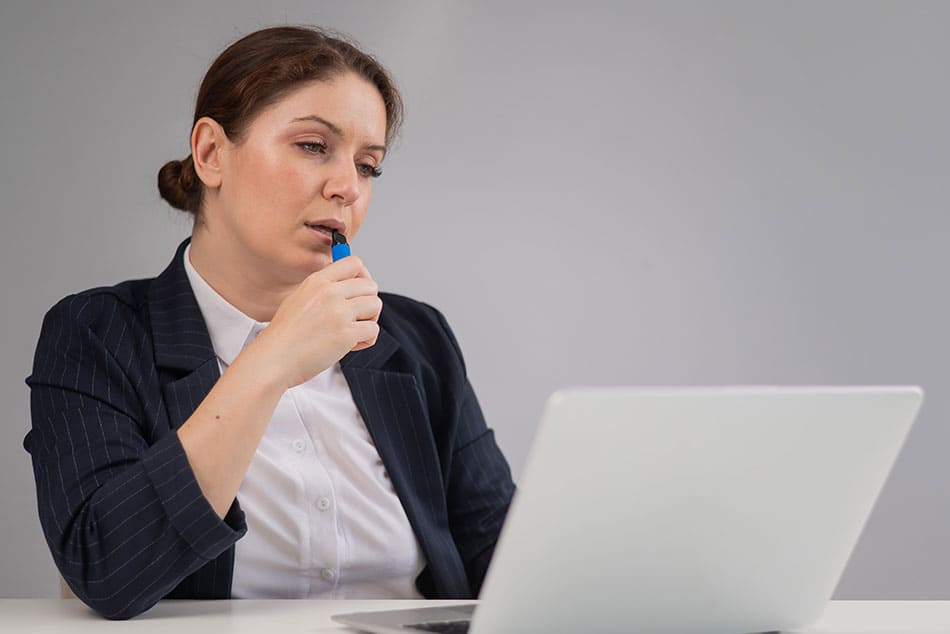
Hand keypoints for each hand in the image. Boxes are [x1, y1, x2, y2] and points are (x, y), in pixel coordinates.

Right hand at [245, 256, 381, 388]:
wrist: (274, 359)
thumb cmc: (285, 335)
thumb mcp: (299, 298)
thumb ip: (323, 290)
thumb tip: (350, 286)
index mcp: (317, 281)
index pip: (354, 263)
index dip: (363, 276)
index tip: (359, 291)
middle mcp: (330, 293)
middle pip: (370, 286)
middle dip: (368, 302)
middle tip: (356, 318)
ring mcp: (339, 313)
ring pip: (375, 305)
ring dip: (369, 320)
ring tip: (353, 332)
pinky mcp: (346, 334)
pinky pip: (373, 330)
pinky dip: (366, 340)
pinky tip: (350, 346)